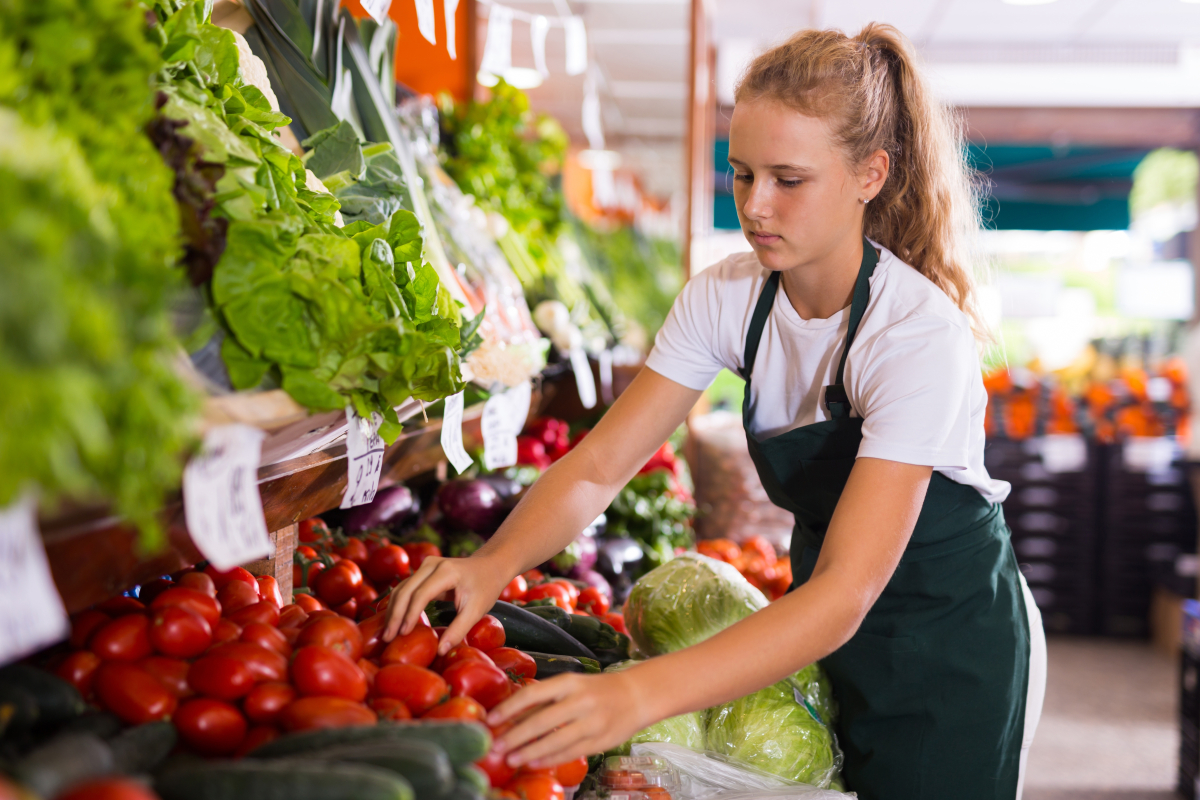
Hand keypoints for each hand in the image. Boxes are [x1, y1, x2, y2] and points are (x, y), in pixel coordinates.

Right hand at [382, 554, 508, 653]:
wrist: (490, 566)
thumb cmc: (485, 588)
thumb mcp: (476, 610)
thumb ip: (458, 630)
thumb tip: (440, 651)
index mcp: (446, 571)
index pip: (421, 594)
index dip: (410, 614)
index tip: (403, 634)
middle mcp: (432, 564)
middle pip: (406, 590)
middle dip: (395, 615)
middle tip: (387, 637)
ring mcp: (425, 566)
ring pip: (401, 588)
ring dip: (392, 610)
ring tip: (387, 633)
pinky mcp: (423, 571)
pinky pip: (405, 588)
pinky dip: (398, 604)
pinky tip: (393, 621)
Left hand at [487, 671, 653, 767]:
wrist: (636, 696)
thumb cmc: (595, 690)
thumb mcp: (570, 686)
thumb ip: (544, 699)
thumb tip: (509, 716)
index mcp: (570, 682)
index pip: (533, 693)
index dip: (509, 707)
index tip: (490, 719)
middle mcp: (581, 700)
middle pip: (542, 720)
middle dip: (515, 735)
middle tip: (495, 746)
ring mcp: (593, 722)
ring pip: (556, 741)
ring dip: (530, 752)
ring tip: (511, 760)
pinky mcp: (601, 741)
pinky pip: (570, 752)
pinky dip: (550, 759)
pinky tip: (534, 764)